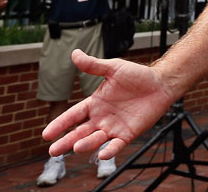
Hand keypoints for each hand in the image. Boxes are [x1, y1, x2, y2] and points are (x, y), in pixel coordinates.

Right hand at [43, 50, 176, 159]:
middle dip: (66, 141)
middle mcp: (101, 118)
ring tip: (76, 147)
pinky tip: (103, 155)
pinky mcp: (128, 134)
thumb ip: (94, 65)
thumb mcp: (113, 68)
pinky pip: (117, 145)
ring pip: (95, 139)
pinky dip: (110, 150)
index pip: (73, 115)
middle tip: (52, 151)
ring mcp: (114, 127)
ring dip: (86, 144)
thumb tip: (74, 53)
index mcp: (95, 103)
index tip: (47, 134)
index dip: (60, 124)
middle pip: (80, 132)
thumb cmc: (137, 75)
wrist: (160, 83)